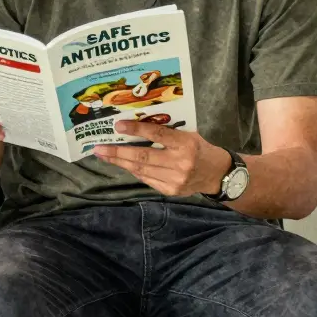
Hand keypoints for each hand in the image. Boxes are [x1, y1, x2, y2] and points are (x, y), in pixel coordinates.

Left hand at [94, 120, 229, 196]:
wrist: (218, 174)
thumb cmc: (199, 149)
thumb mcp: (188, 135)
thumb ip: (166, 132)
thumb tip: (134, 128)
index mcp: (186, 144)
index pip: (158, 134)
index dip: (136, 130)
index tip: (118, 126)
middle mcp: (180, 163)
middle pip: (143, 156)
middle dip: (118, 152)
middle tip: (99, 148)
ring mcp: (175, 179)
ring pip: (141, 170)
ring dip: (120, 162)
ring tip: (103, 155)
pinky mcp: (170, 190)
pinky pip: (146, 179)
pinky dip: (132, 170)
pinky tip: (121, 164)